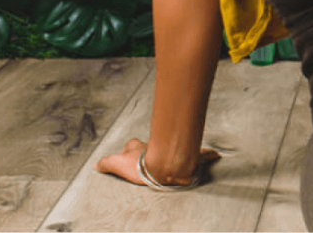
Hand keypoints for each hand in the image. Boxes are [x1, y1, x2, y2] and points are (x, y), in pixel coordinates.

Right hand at [95, 138, 221, 185]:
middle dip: (160, 148)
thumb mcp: (118, 164)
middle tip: (162, 154)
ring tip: (191, 154)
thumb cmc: (141, 166)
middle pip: (158, 145)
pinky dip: (209, 155)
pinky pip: (202, 155)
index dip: (133, 150)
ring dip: (188, 151)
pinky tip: (216, 155)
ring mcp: (172, 151)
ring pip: (181, 148)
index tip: (137, 152)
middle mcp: (159, 146)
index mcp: (142, 148)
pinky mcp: (188, 158)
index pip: (134, 146)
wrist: (160, 168)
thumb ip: (106, 164)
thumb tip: (95, 164)